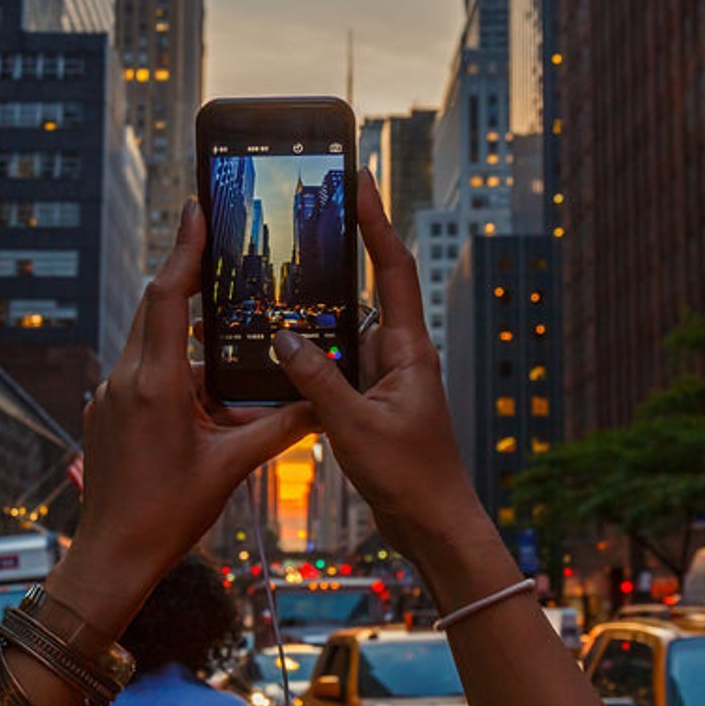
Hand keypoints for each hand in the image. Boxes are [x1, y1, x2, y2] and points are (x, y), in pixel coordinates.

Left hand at [59, 199, 313, 631]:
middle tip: (218, 243)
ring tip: (225, 325)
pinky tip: (202, 387)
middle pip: (156, 309)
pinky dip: (172, 367)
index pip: (167, 297)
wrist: (111, 557)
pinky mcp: (105, 414)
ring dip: (185, 333)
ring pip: (150, 343)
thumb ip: (278, 429)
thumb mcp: (230, 469)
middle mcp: (125, 381)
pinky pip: (142, 373)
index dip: (184, 250)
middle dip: (187, 278)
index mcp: (155, 385)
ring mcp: (110, 397)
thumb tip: (321, 403)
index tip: (197, 208)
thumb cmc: (167, 516)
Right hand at [274, 171, 496, 569]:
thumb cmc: (411, 478)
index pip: (392, 268)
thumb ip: (318, 380)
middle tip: (298, 225)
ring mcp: (385, 380)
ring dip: (312, 322)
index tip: (360, 179)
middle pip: (361, 295)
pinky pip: (334, 370)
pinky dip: (309, 363)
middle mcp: (399, 356)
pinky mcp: (370, 405)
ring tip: (269, 295)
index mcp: (409, 350)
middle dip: (331, 263)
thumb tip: (283, 336)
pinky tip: (275, 360)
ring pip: (341, 337)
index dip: (375, 222)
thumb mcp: (354, 427)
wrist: (434, 526)